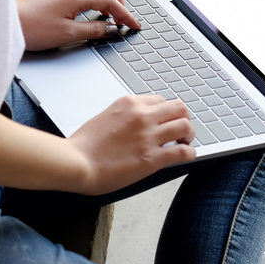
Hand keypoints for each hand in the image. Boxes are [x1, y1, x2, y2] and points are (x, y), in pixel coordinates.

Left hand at [16, 0, 140, 50]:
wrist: (4, 23)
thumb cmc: (31, 29)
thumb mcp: (68, 35)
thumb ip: (94, 29)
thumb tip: (111, 28)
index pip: (110, 2)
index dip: (125, 15)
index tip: (133, 25)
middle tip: (121, 16)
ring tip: (105, 9)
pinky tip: (86, 5)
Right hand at [68, 95, 195, 194]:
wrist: (75, 163)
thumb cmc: (83, 145)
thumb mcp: (104, 117)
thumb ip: (124, 116)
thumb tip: (136, 123)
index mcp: (129, 103)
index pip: (160, 100)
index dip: (166, 112)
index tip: (165, 121)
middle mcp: (142, 116)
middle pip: (179, 107)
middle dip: (183, 118)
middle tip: (180, 129)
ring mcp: (148, 136)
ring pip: (185, 126)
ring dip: (189, 134)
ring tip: (184, 142)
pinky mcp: (152, 158)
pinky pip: (183, 151)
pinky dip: (189, 153)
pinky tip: (185, 156)